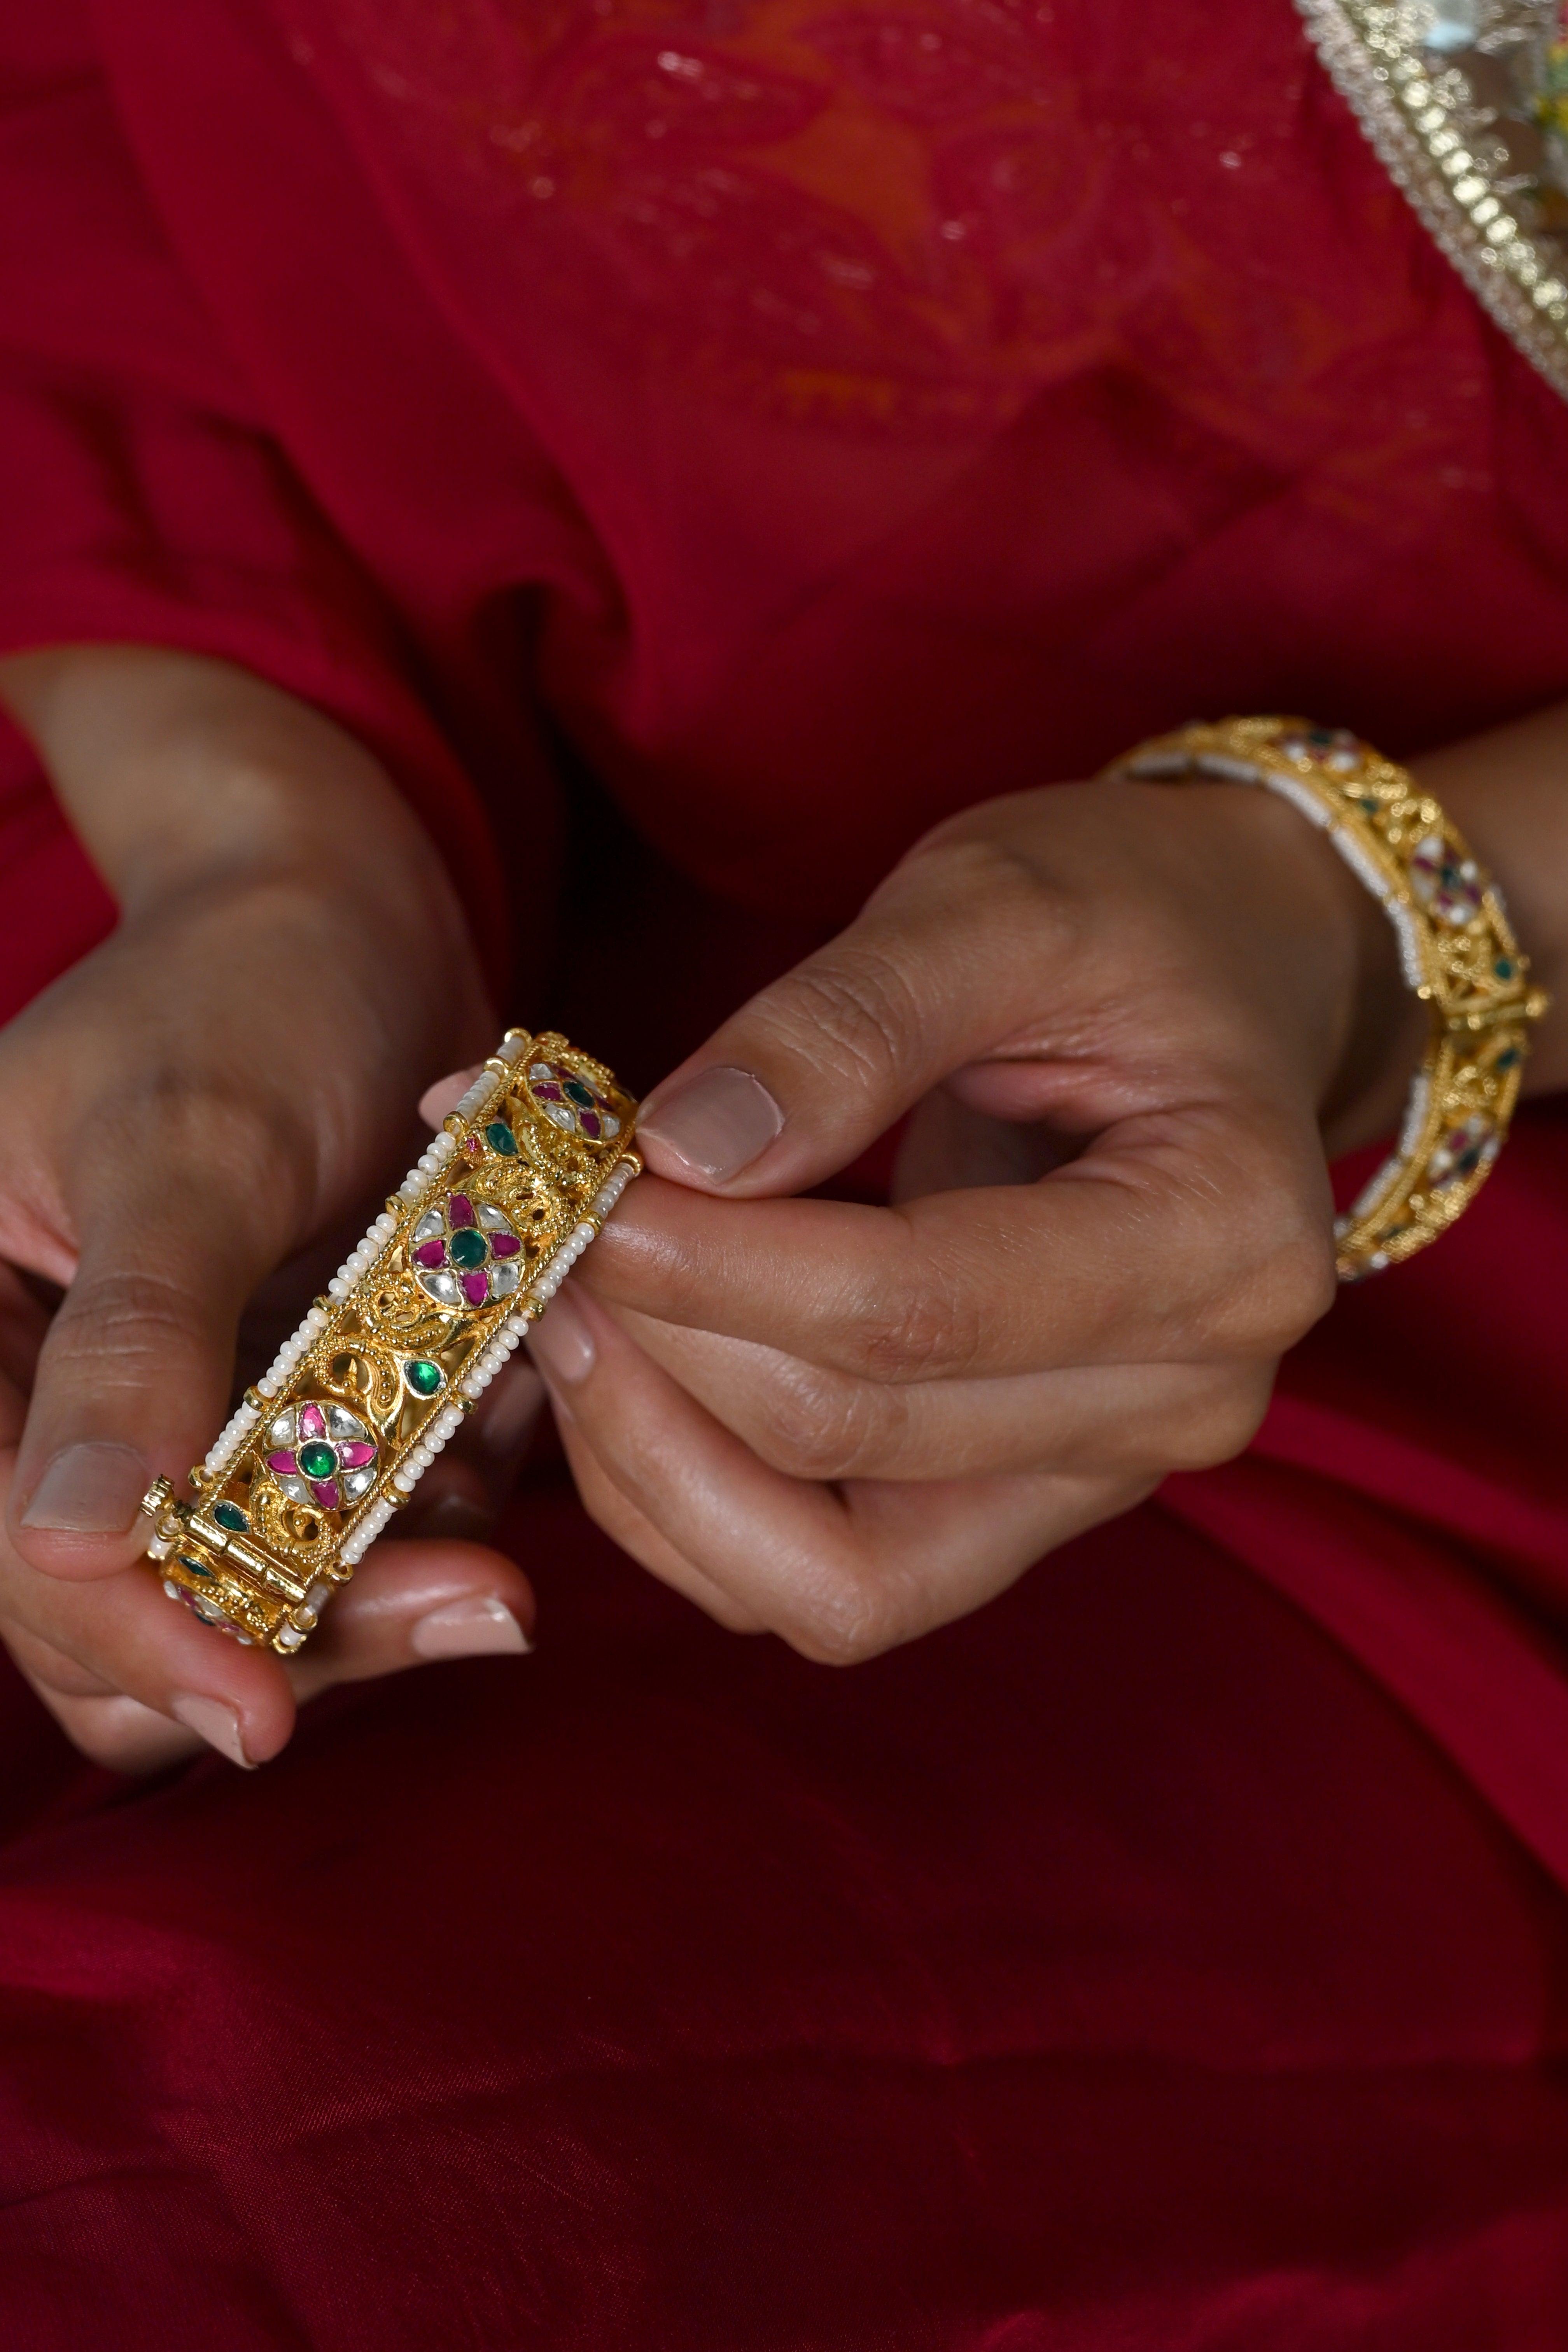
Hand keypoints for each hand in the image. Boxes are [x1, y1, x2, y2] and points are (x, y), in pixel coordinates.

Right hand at [0, 649, 537, 1769]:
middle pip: (135, 1616)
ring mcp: (178, 1419)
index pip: (14, 1552)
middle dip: (295, 1629)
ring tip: (503, 1564)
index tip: (263, 1708)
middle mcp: (46, 1400)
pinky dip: (432, 1520)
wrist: (349, 919)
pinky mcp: (288, 1415)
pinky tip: (506, 1452)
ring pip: (252, 1602)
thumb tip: (70, 1541)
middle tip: (471, 1607)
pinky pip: (355, 1531)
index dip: (135, 1639)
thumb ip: (134, 1340)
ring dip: (382, 1595)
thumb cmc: (244, 989)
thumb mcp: (181, 1145)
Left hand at [530, 773, 1420, 1662]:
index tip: (578, 1185)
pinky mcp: (1016, 1503)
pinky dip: (695, 1507)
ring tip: (566, 1311)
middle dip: (658, 1338)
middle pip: (853, 1434)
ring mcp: (1103, 1476)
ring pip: (828, 1581)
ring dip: (657, 1462)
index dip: (714, 1263)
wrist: (1221, 980)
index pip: (918, 1309)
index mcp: (1224, 1240)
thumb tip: (679, 1152)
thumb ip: (844, 1024)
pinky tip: (627, 1380)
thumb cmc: (1126, 919)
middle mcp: (1186, 1399)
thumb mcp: (997, 904)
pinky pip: (826, 1584)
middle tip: (539, 1229)